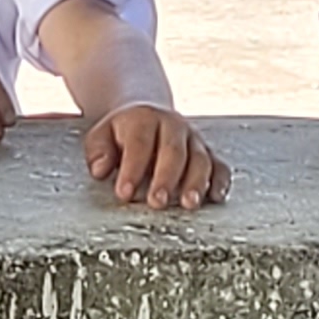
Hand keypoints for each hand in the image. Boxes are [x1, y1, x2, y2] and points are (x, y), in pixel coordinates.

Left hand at [82, 103, 228, 210]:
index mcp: (144, 119)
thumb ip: (98, 151)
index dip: (133, 168)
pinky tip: (215, 198)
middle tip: (157, 202)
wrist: (147, 115)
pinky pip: (219, 166)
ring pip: (200, 159)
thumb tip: (100, 170)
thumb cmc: (122, 134)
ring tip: (188, 204)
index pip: (139, 143)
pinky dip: (219, 182)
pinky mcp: (208, 153)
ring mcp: (193, 140)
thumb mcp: (101, 136)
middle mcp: (173, 126)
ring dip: (196, 183)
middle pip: (173, 151)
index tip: (125, 193)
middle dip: (166, 178)